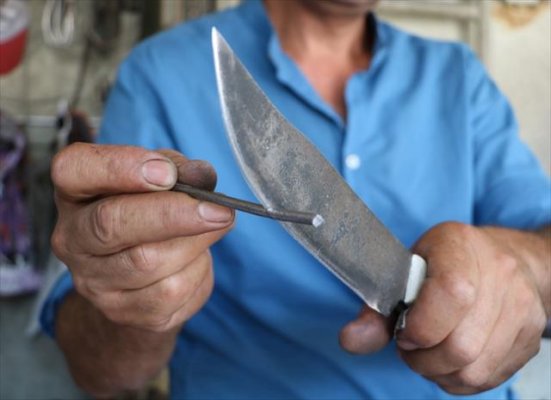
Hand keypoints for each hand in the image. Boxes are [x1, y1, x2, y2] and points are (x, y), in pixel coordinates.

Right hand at [51, 143, 233, 332]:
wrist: (141, 278)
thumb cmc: (149, 213)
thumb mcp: (160, 180)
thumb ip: (178, 170)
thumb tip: (202, 176)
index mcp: (74, 192)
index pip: (74, 170)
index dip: (122, 168)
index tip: (167, 173)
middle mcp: (72, 238)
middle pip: (111, 224)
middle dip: (172, 214)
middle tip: (218, 209)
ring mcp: (93, 280)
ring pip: (149, 261)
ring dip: (196, 242)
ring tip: (216, 226)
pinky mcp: (123, 311)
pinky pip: (172, 290)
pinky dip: (198, 270)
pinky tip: (199, 258)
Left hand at [340, 222, 548, 393]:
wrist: (505, 256)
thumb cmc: (445, 261)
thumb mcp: (404, 269)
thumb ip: (375, 308)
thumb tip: (350, 339)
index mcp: (459, 246)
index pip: (451, 293)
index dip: (420, 326)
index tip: (403, 331)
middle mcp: (500, 274)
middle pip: (460, 345)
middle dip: (422, 359)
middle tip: (409, 346)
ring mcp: (521, 307)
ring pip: (474, 370)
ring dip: (439, 372)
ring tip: (427, 353)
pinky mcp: (530, 336)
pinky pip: (489, 379)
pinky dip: (459, 379)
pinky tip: (448, 360)